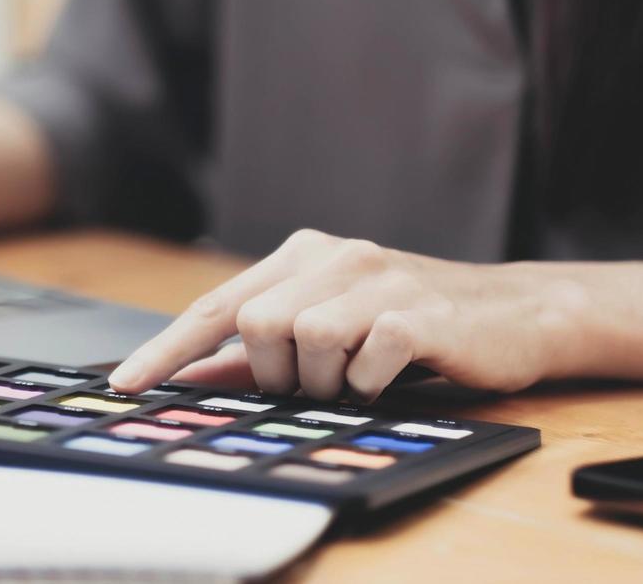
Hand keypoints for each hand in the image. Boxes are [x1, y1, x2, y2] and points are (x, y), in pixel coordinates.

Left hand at [108, 229, 577, 401]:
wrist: (516, 313)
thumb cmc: (412, 325)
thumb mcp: (332, 329)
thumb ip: (260, 353)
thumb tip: (188, 380)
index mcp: (303, 257)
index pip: (217, 304)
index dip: (168, 348)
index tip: (126, 384)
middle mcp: (334, 257)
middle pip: (256, 324)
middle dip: (273, 373)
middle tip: (312, 385)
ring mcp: (377, 279)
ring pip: (305, 342)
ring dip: (325, 382)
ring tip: (358, 379)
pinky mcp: (418, 312)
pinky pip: (365, 363)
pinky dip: (369, 386)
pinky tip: (391, 376)